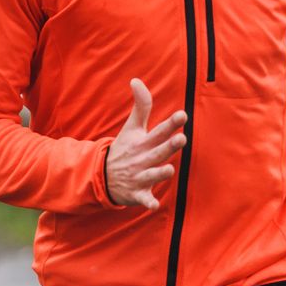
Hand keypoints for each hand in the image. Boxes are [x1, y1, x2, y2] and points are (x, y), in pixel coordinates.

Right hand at [104, 78, 186, 208]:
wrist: (102, 175)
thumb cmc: (124, 148)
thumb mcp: (131, 127)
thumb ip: (141, 105)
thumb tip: (136, 80)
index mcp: (143, 142)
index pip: (159, 130)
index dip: (171, 123)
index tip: (182, 115)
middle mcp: (142, 159)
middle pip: (159, 151)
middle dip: (169, 146)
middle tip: (182, 138)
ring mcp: (139, 176)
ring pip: (152, 176)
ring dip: (160, 173)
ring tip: (169, 170)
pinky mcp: (137, 193)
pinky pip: (143, 199)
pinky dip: (147, 202)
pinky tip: (153, 205)